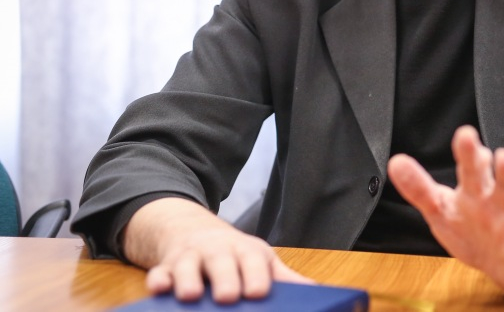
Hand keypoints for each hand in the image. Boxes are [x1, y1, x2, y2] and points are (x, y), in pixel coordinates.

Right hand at [122, 197, 311, 302]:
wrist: (197, 231)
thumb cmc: (236, 255)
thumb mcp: (262, 261)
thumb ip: (286, 279)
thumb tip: (319, 293)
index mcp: (246, 252)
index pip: (254, 262)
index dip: (257, 276)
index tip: (259, 292)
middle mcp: (218, 252)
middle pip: (221, 263)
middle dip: (224, 279)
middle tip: (228, 297)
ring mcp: (191, 258)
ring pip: (187, 266)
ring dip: (187, 280)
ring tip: (189, 296)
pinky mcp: (166, 268)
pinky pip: (159, 273)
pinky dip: (158, 279)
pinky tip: (159, 287)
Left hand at [388, 125, 503, 294]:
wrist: (503, 263)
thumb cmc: (470, 228)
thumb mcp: (441, 209)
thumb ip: (419, 188)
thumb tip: (395, 162)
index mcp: (476, 190)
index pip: (473, 166)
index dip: (469, 152)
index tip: (465, 136)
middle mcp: (501, 201)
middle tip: (503, 157)